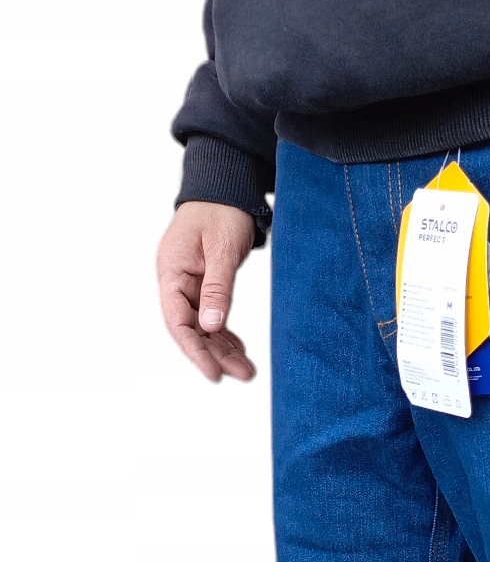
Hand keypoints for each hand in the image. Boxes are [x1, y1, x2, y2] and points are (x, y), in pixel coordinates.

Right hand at [156, 202, 257, 382]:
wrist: (224, 186)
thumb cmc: (221, 211)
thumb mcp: (221, 249)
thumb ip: (217, 288)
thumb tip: (211, 326)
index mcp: (171, 271)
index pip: (177, 321)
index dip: (194, 350)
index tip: (213, 373)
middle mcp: (175, 280)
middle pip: (191, 328)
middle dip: (215, 354)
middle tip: (244, 375)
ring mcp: (188, 283)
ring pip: (203, 325)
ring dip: (223, 348)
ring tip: (247, 371)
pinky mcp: (202, 283)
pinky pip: (211, 314)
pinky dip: (224, 333)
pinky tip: (239, 350)